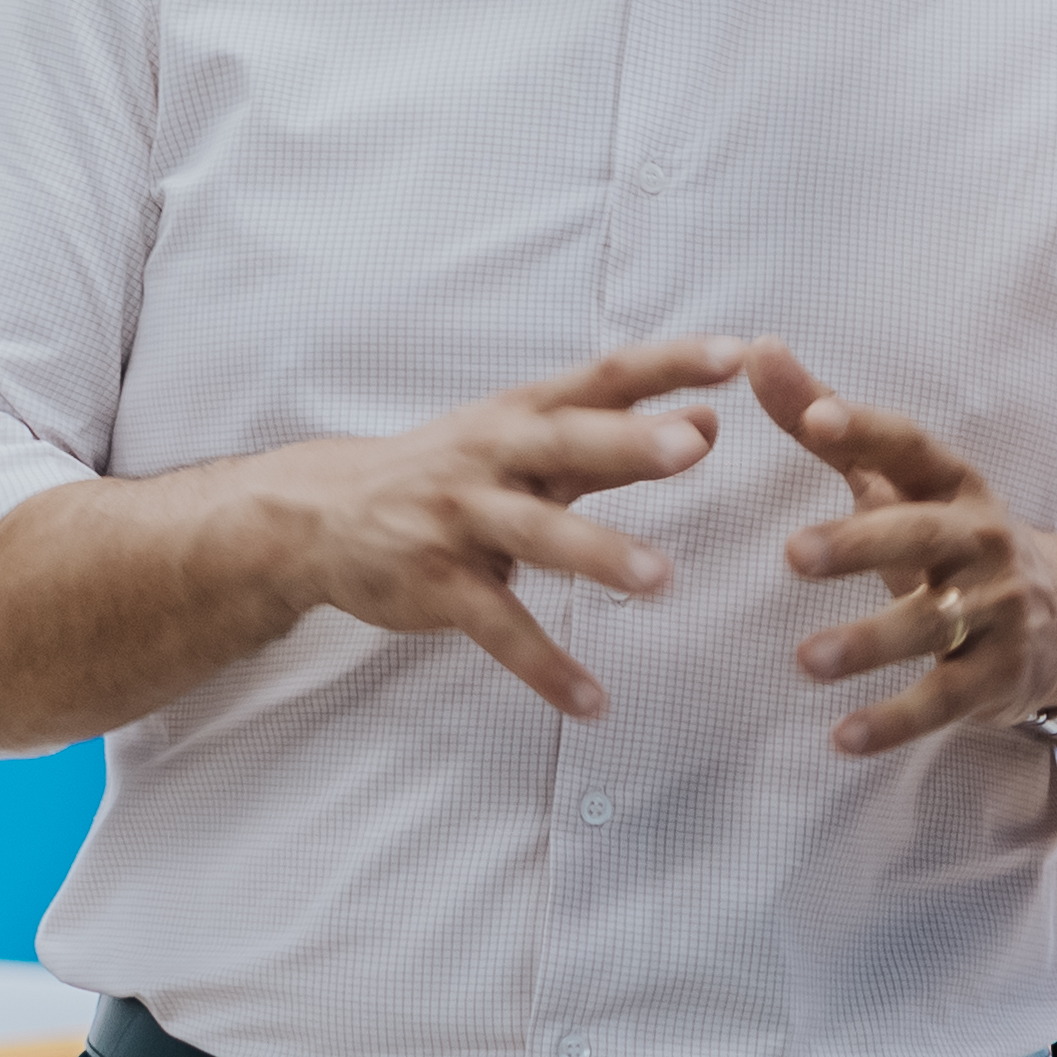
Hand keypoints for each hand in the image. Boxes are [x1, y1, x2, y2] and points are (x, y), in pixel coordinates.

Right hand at [242, 338, 751, 722]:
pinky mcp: (438, 585)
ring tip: (659, 580)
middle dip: (627, 443)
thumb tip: (711, 419)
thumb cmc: (447, 470)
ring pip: (536, 534)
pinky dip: (545, 667)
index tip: (735, 354)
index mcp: (521, 414)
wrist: (321, 513)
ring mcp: (461, 520)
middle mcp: (492, 457)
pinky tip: (593, 703)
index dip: (667, 362)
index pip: (604, 377)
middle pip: (566, 442)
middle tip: (692, 445)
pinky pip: (499, 629)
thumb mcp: (522, 441)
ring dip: (598, 555)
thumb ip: (614, 435)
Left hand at [755, 343, 1056, 758]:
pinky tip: (842, 738)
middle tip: (792, 554)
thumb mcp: (902, 480)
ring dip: (870, 642)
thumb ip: (829, 422)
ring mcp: (994, 611)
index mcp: (952, 484)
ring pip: (932, 624)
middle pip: (920, 536)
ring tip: (806, 660)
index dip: (866, 429)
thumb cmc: (950, 537)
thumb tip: (757, 348)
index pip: (910, 447)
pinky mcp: (993, 677)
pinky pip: (942, 700)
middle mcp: (979, 540)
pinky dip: (896, 722)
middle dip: (859, 543)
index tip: (814, 416)